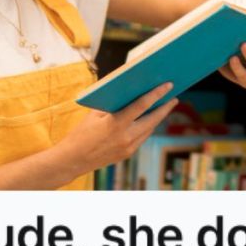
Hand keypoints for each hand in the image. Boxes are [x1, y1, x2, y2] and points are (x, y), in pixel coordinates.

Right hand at [60, 82, 178, 172]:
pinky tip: (148, 120)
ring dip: (157, 118)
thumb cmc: (80, 134)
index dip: (157, 94)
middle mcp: (126, 137)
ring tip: (163, 107)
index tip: (168, 85)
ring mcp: (128, 147)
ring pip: (149, 129)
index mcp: (117, 124)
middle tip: (173, 98)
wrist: (72, 160)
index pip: (143, 105)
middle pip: (153, 119)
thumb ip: (112, 104)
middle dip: (165, 108)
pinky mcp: (127, 154)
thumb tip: (128, 92)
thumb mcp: (94, 114)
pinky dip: (146, 128)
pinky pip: (142, 138)